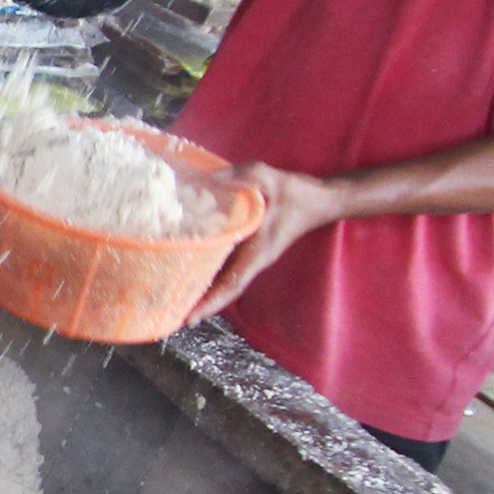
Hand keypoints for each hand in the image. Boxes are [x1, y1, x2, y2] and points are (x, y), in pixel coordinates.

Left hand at [189, 162, 353, 322]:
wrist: (323, 200)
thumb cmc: (300, 193)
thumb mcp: (273, 179)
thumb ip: (246, 175)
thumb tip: (214, 177)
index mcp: (259, 251)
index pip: (233, 284)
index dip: (212, 303)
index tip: (191, 318)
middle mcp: (255, 258)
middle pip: (225, 289)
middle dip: (200, 304)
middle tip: (170, 315)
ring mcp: (253, 255)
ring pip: (225, 280)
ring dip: (203, 291)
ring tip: (173, 299)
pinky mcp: (252, 248)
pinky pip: (228, 265)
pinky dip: (210, 272)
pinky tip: (189, 270)